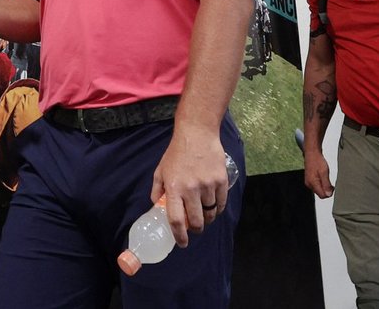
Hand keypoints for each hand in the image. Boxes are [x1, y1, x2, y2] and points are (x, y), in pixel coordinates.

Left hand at [150, 125, 227, 246]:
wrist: (197, 134)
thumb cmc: (176, 153)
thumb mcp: (160, 171)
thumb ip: (157, 191)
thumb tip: (157, 208)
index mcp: (174, 188)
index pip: (176, 220)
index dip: (179, 236)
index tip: (182, 243)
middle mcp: (191, 189)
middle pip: (196, 221)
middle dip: (196, 229)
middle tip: (194, 228)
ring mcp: (208, 185)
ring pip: (210, 213)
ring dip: (207, 218)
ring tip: (204, 214)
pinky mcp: (221, 180)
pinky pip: (221, 203)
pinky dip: (218, 208)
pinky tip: (214, 206)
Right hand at [303, 149, 333, 198]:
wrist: (312, 153)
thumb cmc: (317, 161)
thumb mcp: (324, 172)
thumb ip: (326, 184)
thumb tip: (328, 194)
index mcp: (312, 183)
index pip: (322, 195)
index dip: (329, 193)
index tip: (333, 186)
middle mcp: (309, 184)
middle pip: (320, 194)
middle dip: (327, 190)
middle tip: (330, 181)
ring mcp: (308, 182)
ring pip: (319, 190)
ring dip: (324, 187)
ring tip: (326, 177)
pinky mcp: (309, 180)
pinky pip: (317, 186)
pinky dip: (322, 183)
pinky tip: (323, 177)